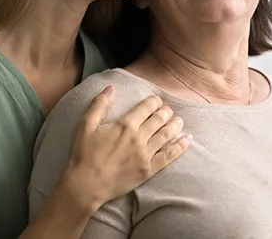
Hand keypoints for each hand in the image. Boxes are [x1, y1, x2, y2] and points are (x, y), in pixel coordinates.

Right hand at [62, 85, 190, 210]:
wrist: (87, 185)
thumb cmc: (84, 154)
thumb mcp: (86, 125)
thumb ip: (99, 104)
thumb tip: (111, 87)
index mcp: (125, 124)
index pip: (146, 107)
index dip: (154, 101)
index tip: (156, 100)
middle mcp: (139, 137)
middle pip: (159, 119)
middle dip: (165, 111)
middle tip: (168, 109)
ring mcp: (146, 154)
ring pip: (166, 135)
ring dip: (175, 125)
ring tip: (179, 120)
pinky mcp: (149, 170)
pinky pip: (169, 156)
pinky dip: (180, 146)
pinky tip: (187, 139)